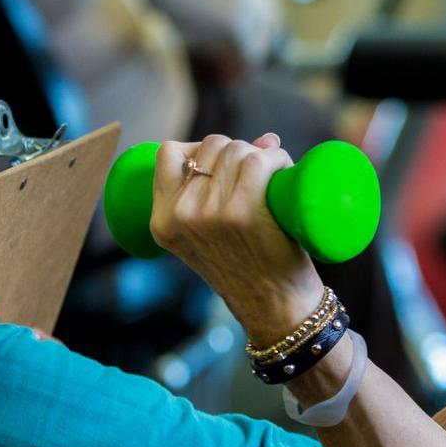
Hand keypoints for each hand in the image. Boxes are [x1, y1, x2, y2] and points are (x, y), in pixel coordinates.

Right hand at [149, 133, 323, 339]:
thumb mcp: (208, 237)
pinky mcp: (241, 211)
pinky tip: (283, 173)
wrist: (272, 307)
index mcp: (162, 221)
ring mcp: (209, 213)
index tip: (222, 162)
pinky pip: (259, 160)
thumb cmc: (247, 267)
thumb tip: (266, 140)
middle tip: (257, 178)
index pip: (168, 154)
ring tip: (273, 180)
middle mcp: (180, 215)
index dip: (199, 148)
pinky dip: (277, 159)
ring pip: (238, 149)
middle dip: (238, 152)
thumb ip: (217, 189)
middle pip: (211, 146)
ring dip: (262, 157)